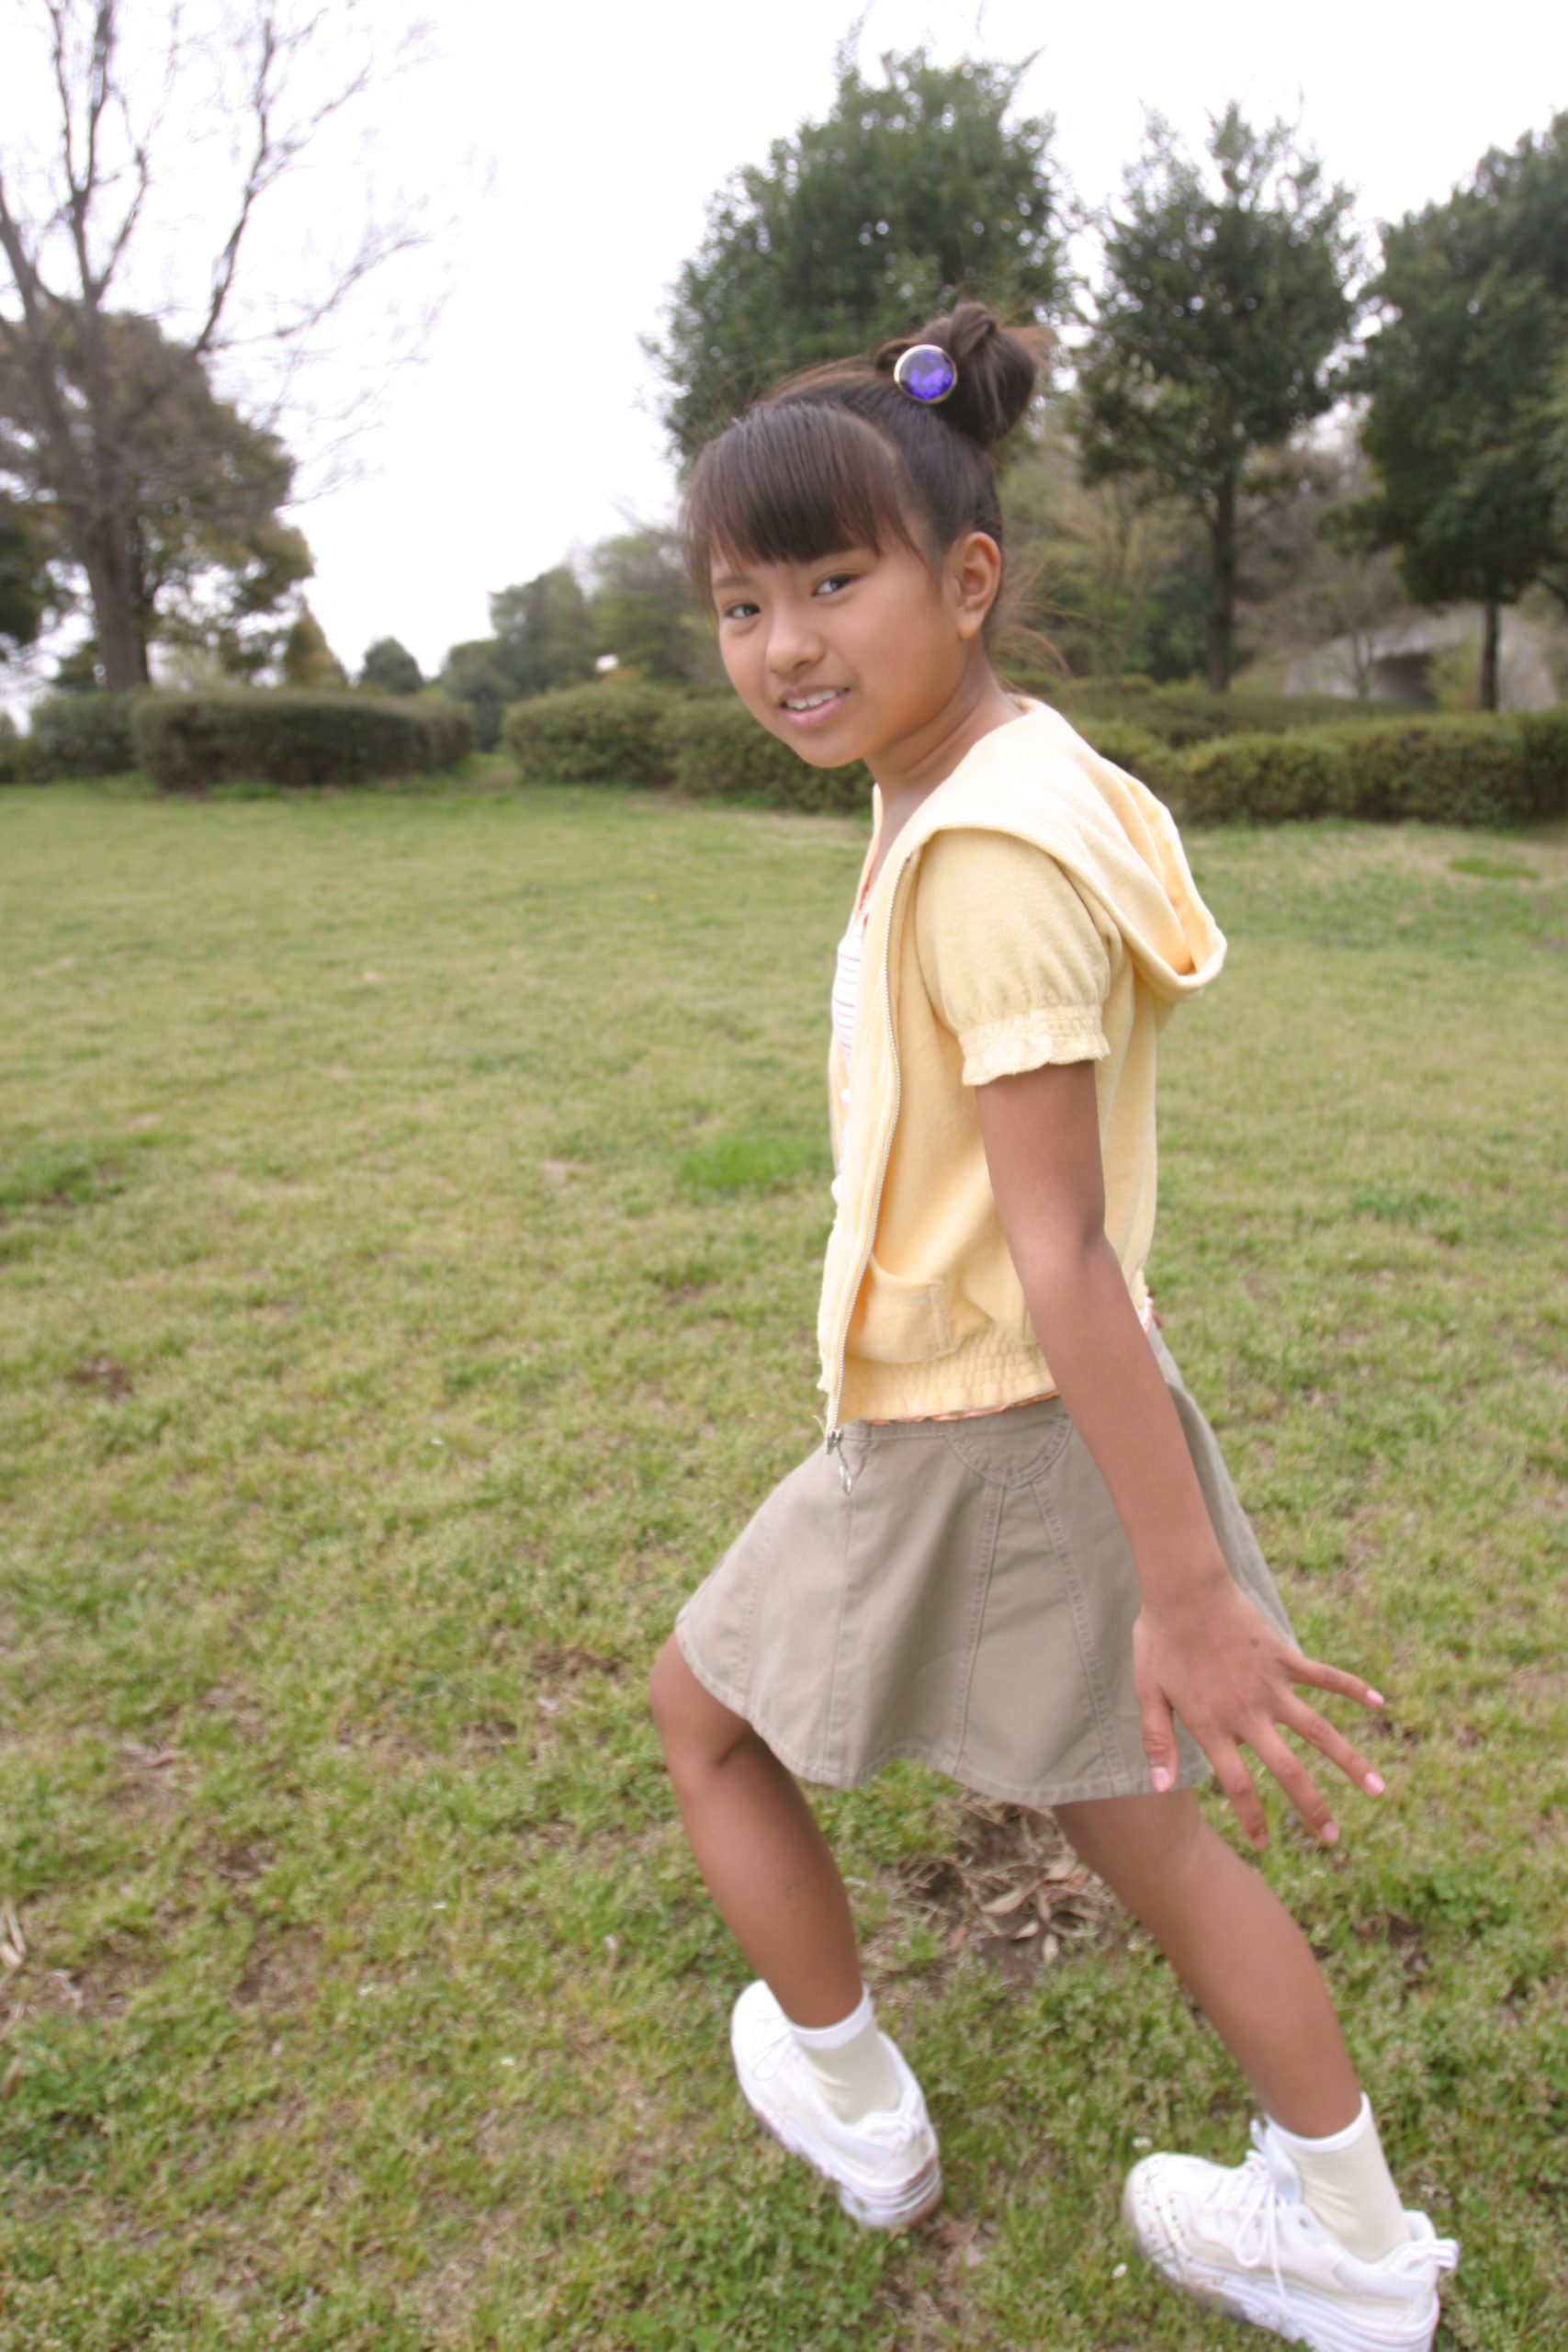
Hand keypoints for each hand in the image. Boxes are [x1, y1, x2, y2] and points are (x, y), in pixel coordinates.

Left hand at [1132, 1577, 1386, 1849]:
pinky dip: (1354, 1689)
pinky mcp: (1285, 1658)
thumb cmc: (1160, 1640)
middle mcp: (1249, 1714)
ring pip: (1320, 1732)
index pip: (1238, 1786)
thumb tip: (1161, 1787)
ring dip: (1350, 1762)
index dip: (1252, 1818)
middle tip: (1332, 1837)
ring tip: (1377, 1790)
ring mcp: (1272, 1686)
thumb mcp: (1147, 1693)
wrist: (1184, 1590)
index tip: (1264, 1844)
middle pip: (1288, 1771)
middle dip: (1312, 1807)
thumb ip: (1158, 1741)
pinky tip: (1381, 1703)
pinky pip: (1326, 1677)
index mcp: (1214, 1726)